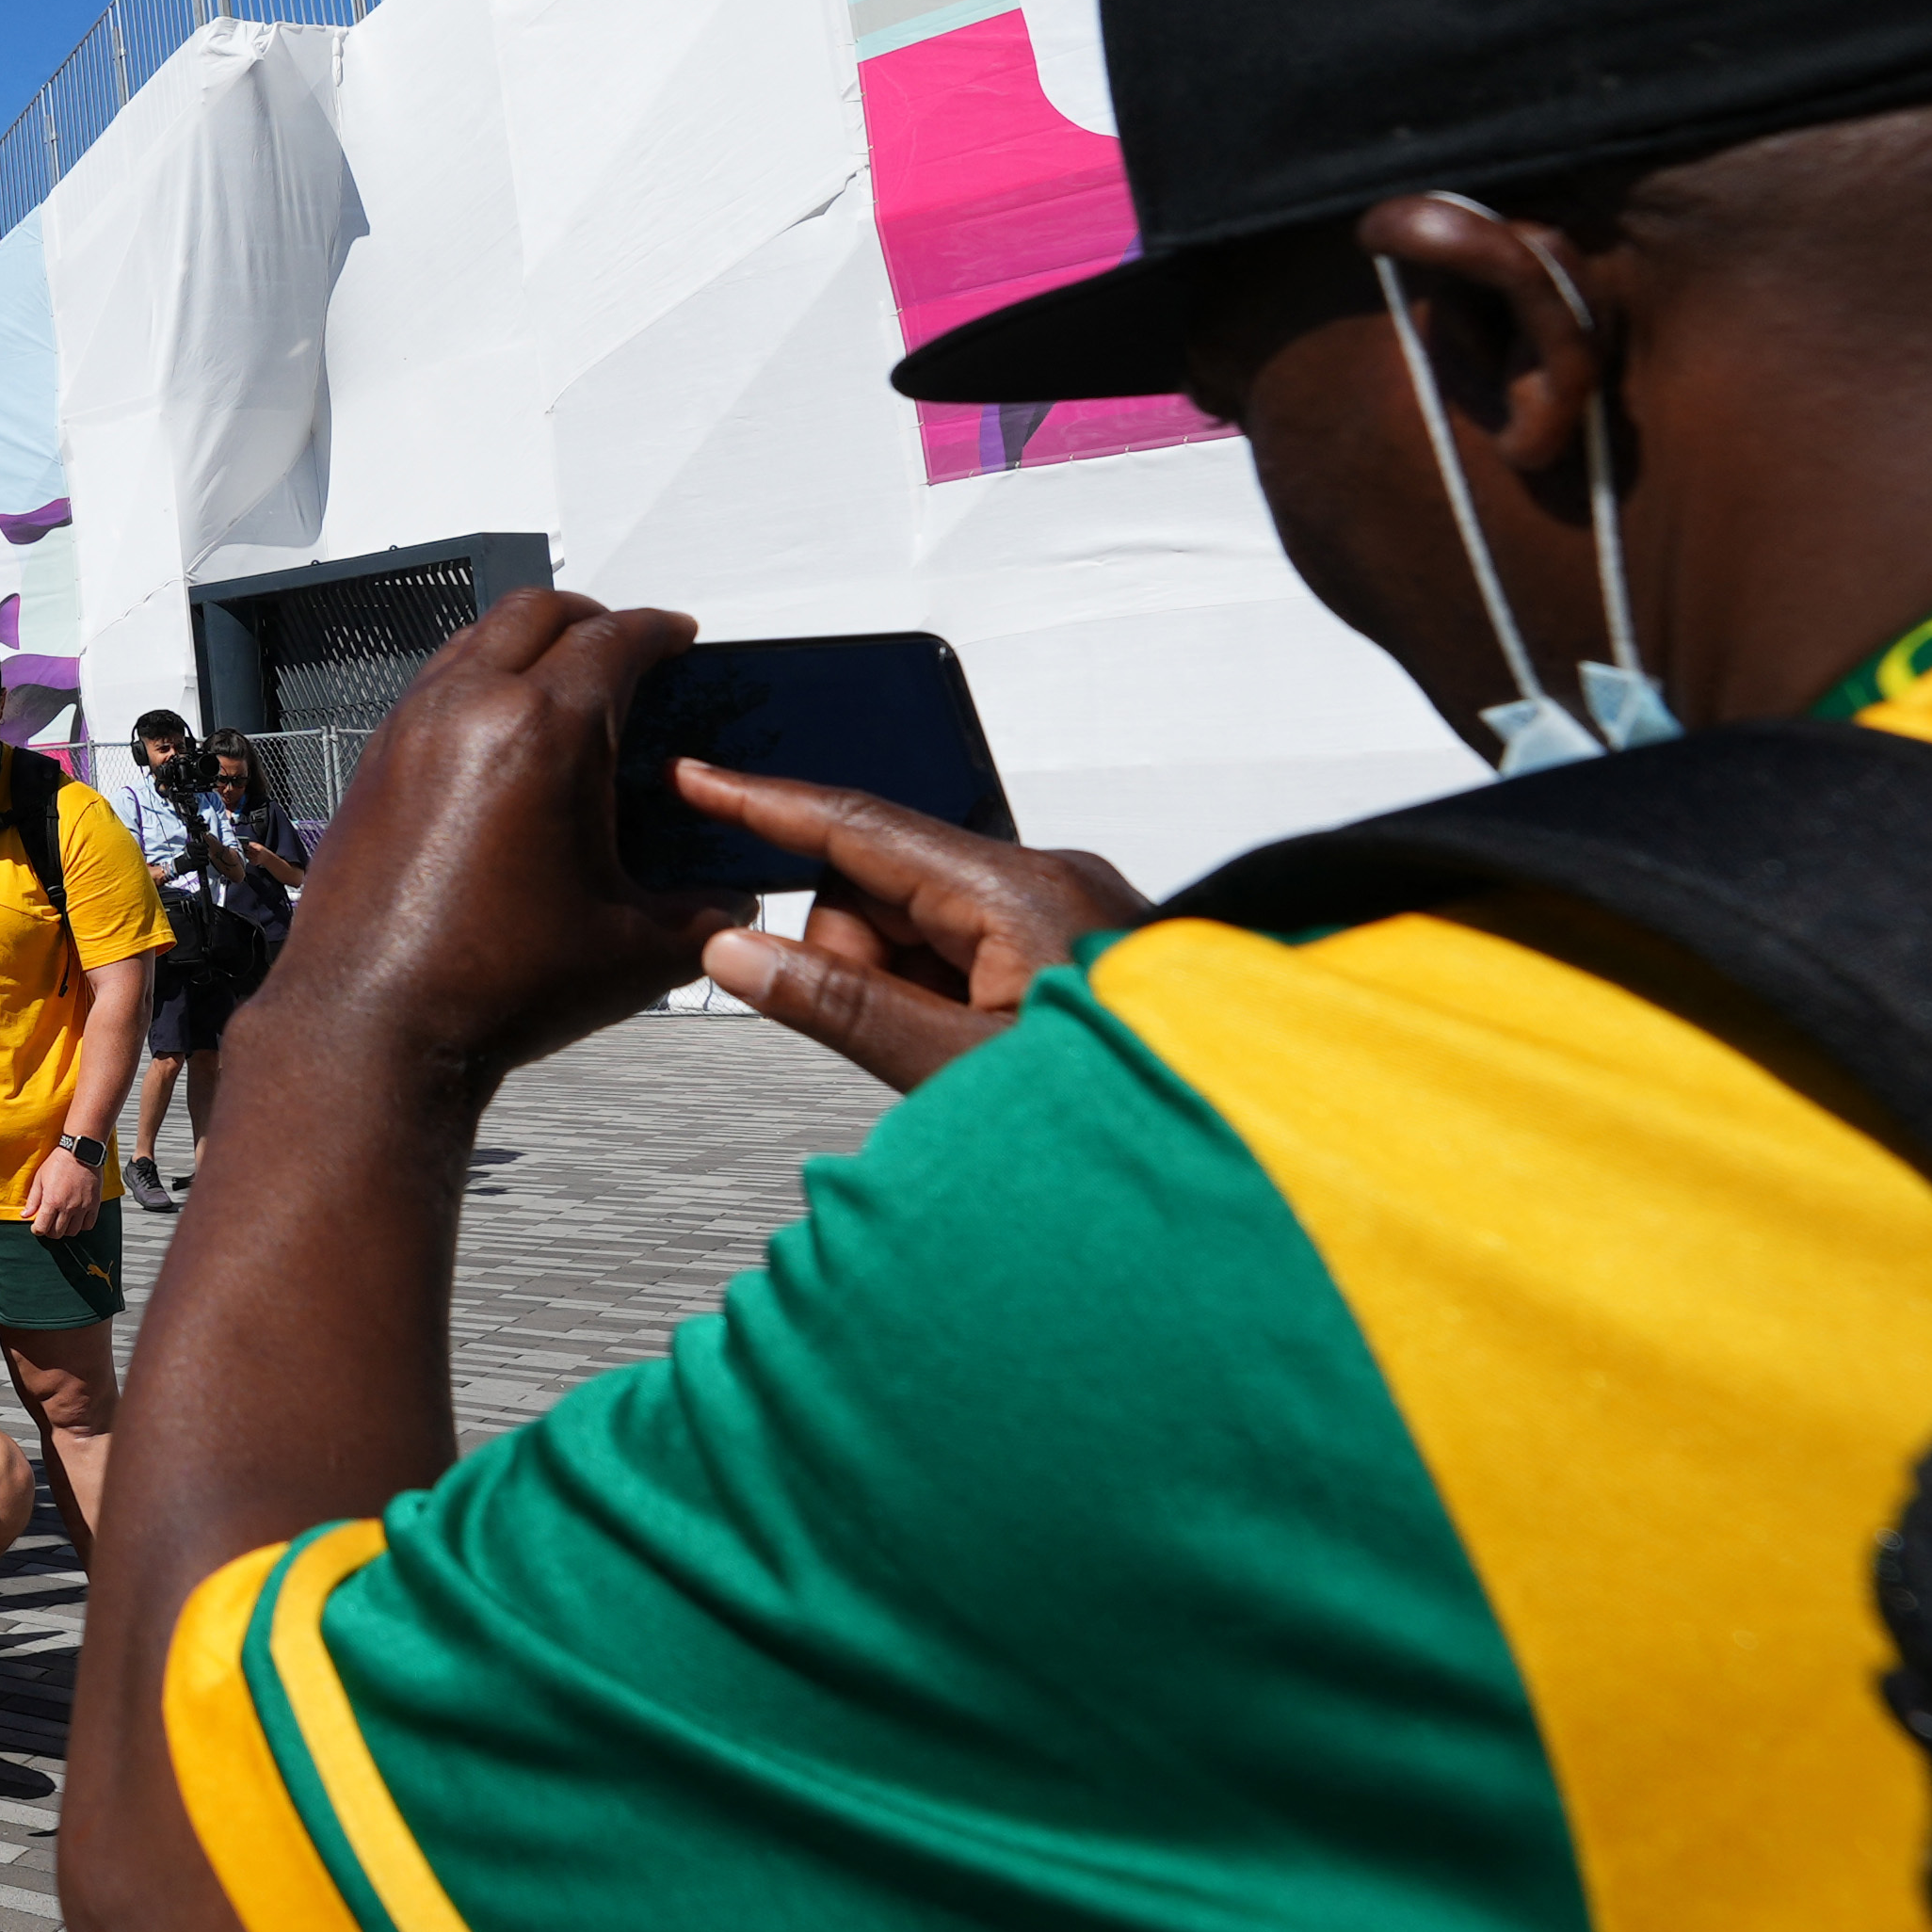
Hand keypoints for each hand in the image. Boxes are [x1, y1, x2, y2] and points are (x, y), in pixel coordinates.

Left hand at [14, 1133, 110, 1243]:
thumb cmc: (59, 1162)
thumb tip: (25, 1215)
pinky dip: (81, 1225)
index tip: (37, 1227)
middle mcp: (68, 1207)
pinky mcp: (94, 1205)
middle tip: (49, 1223)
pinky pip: (88, 1225)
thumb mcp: (40, 1178)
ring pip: (72, 1232)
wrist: (81, 1152)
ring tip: (62, 1220)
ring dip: (65, 1229)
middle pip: (57, 1233)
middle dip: (49, 1231)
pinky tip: (76, 1217)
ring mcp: (82, 1207)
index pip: (42, 1228)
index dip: (37, 1230)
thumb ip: (33, 1199)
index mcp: (52, 1201)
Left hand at [237, 594, 748, 1107]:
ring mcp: (409, 728)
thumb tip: (732, 902)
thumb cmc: (489, 989)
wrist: (372, 1027)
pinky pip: (433, 685)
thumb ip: (705, 913)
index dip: (660, 631)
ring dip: (528, 643)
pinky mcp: (374, 761)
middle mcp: (467, 709)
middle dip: (595, 621)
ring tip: (566, 684)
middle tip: (629, 650)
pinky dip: (476, 682)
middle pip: (538, 612)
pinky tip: (502, 737)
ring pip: (476, 638)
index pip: (617, 640)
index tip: (679, 636)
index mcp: (543, 731)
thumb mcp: (636, 952)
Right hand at [684, 768, 1150, 1093]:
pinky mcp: (1072, 948)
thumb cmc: (1128, 1106)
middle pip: (882, 888)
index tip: (696, 779)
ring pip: (917, 928)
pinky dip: (943, 1003)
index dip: (764, 805)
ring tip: (951, 1063)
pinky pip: (964, 955)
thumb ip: (842, 1006)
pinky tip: (970, 1056)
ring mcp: (1061, 916)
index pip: (859, 827)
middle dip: (856, 958)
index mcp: (1018, 892)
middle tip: (897, 1041)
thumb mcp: (958, 1068)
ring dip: (902, 991)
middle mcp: (1043, 884)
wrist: (1236, 1152)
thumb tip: (738, 955)